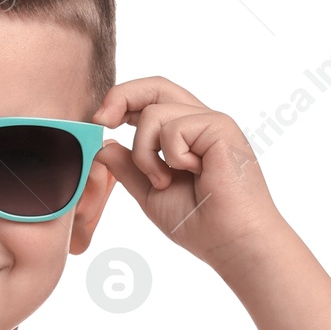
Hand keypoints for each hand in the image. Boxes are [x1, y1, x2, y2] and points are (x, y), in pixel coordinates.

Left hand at [93, 77, 284, 270]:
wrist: (231, 242)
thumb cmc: (200, 224)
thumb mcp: (150, 193)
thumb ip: (128, 168)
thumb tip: (103, 145)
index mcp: (184, 136)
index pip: (150, 101)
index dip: (121, 102)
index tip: (99, 122)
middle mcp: (198, 123)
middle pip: (154, 87)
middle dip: (120, 96)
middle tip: (100, 120)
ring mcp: (210, 123)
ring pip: (153, 114)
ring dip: (145, 153)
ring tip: (164, 181)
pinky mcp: (220, 126)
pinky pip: (173, 128)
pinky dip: (170, 157)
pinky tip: (191, 175)